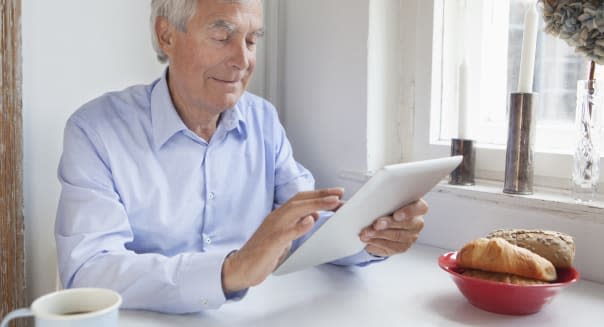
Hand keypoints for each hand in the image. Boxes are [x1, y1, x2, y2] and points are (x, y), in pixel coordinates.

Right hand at [221, 188, 343, 292]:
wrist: (241, 267)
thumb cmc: (262, 252)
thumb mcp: (283, 236)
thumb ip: (296, 225)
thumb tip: (311, 216)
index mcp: (279, 216)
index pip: (300, 199)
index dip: (319, 194)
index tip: (336, 193)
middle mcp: (276, 218)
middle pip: (299, 200)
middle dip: (321, 195)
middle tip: (339, 193)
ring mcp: (272, 229)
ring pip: (294, 210)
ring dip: (315, 205)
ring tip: (332, 202)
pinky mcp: (270, 243)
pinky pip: (286, 232)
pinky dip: (298, 226)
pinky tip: (310, 222)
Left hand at [359, 199, 427, 256]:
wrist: (381, 225)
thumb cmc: (386, 209)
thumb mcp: (387, 201)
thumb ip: (385, 200)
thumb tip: (372, 202)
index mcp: (416, 206)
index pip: (420, 208)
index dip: (409, 212)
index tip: (396, 215)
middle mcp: (417, 222)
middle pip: (407, 224)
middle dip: (389, 224)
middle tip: (376, 225)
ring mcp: (411, 236)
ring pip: (397, 236)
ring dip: (379, 234)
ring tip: (367, 232)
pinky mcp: (403, 247)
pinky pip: (391, 246)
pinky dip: (377, 242)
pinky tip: (369, 239)